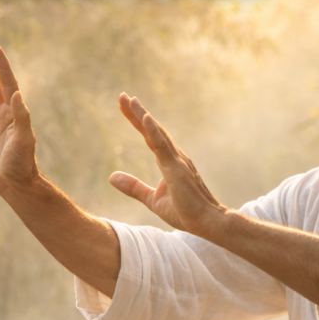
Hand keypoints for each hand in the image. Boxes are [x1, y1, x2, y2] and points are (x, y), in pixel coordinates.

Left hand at [110, 93, 228, 236]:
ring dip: (142, 116)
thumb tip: (111, 177)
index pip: (149, 137)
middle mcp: (174, 156)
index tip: (125, 105)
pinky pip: (162, 146)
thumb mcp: (152, 199)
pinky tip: (144, 118)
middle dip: (137, 112)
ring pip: (157, 133)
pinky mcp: (177, 169)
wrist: (207, 223)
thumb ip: (133, 187)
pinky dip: (152, 131)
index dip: (137, 121)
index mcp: (168, 161)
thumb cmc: (185, 212)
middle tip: (123, 96)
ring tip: (130, 100)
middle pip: (152, 129)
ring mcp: (177, 160)